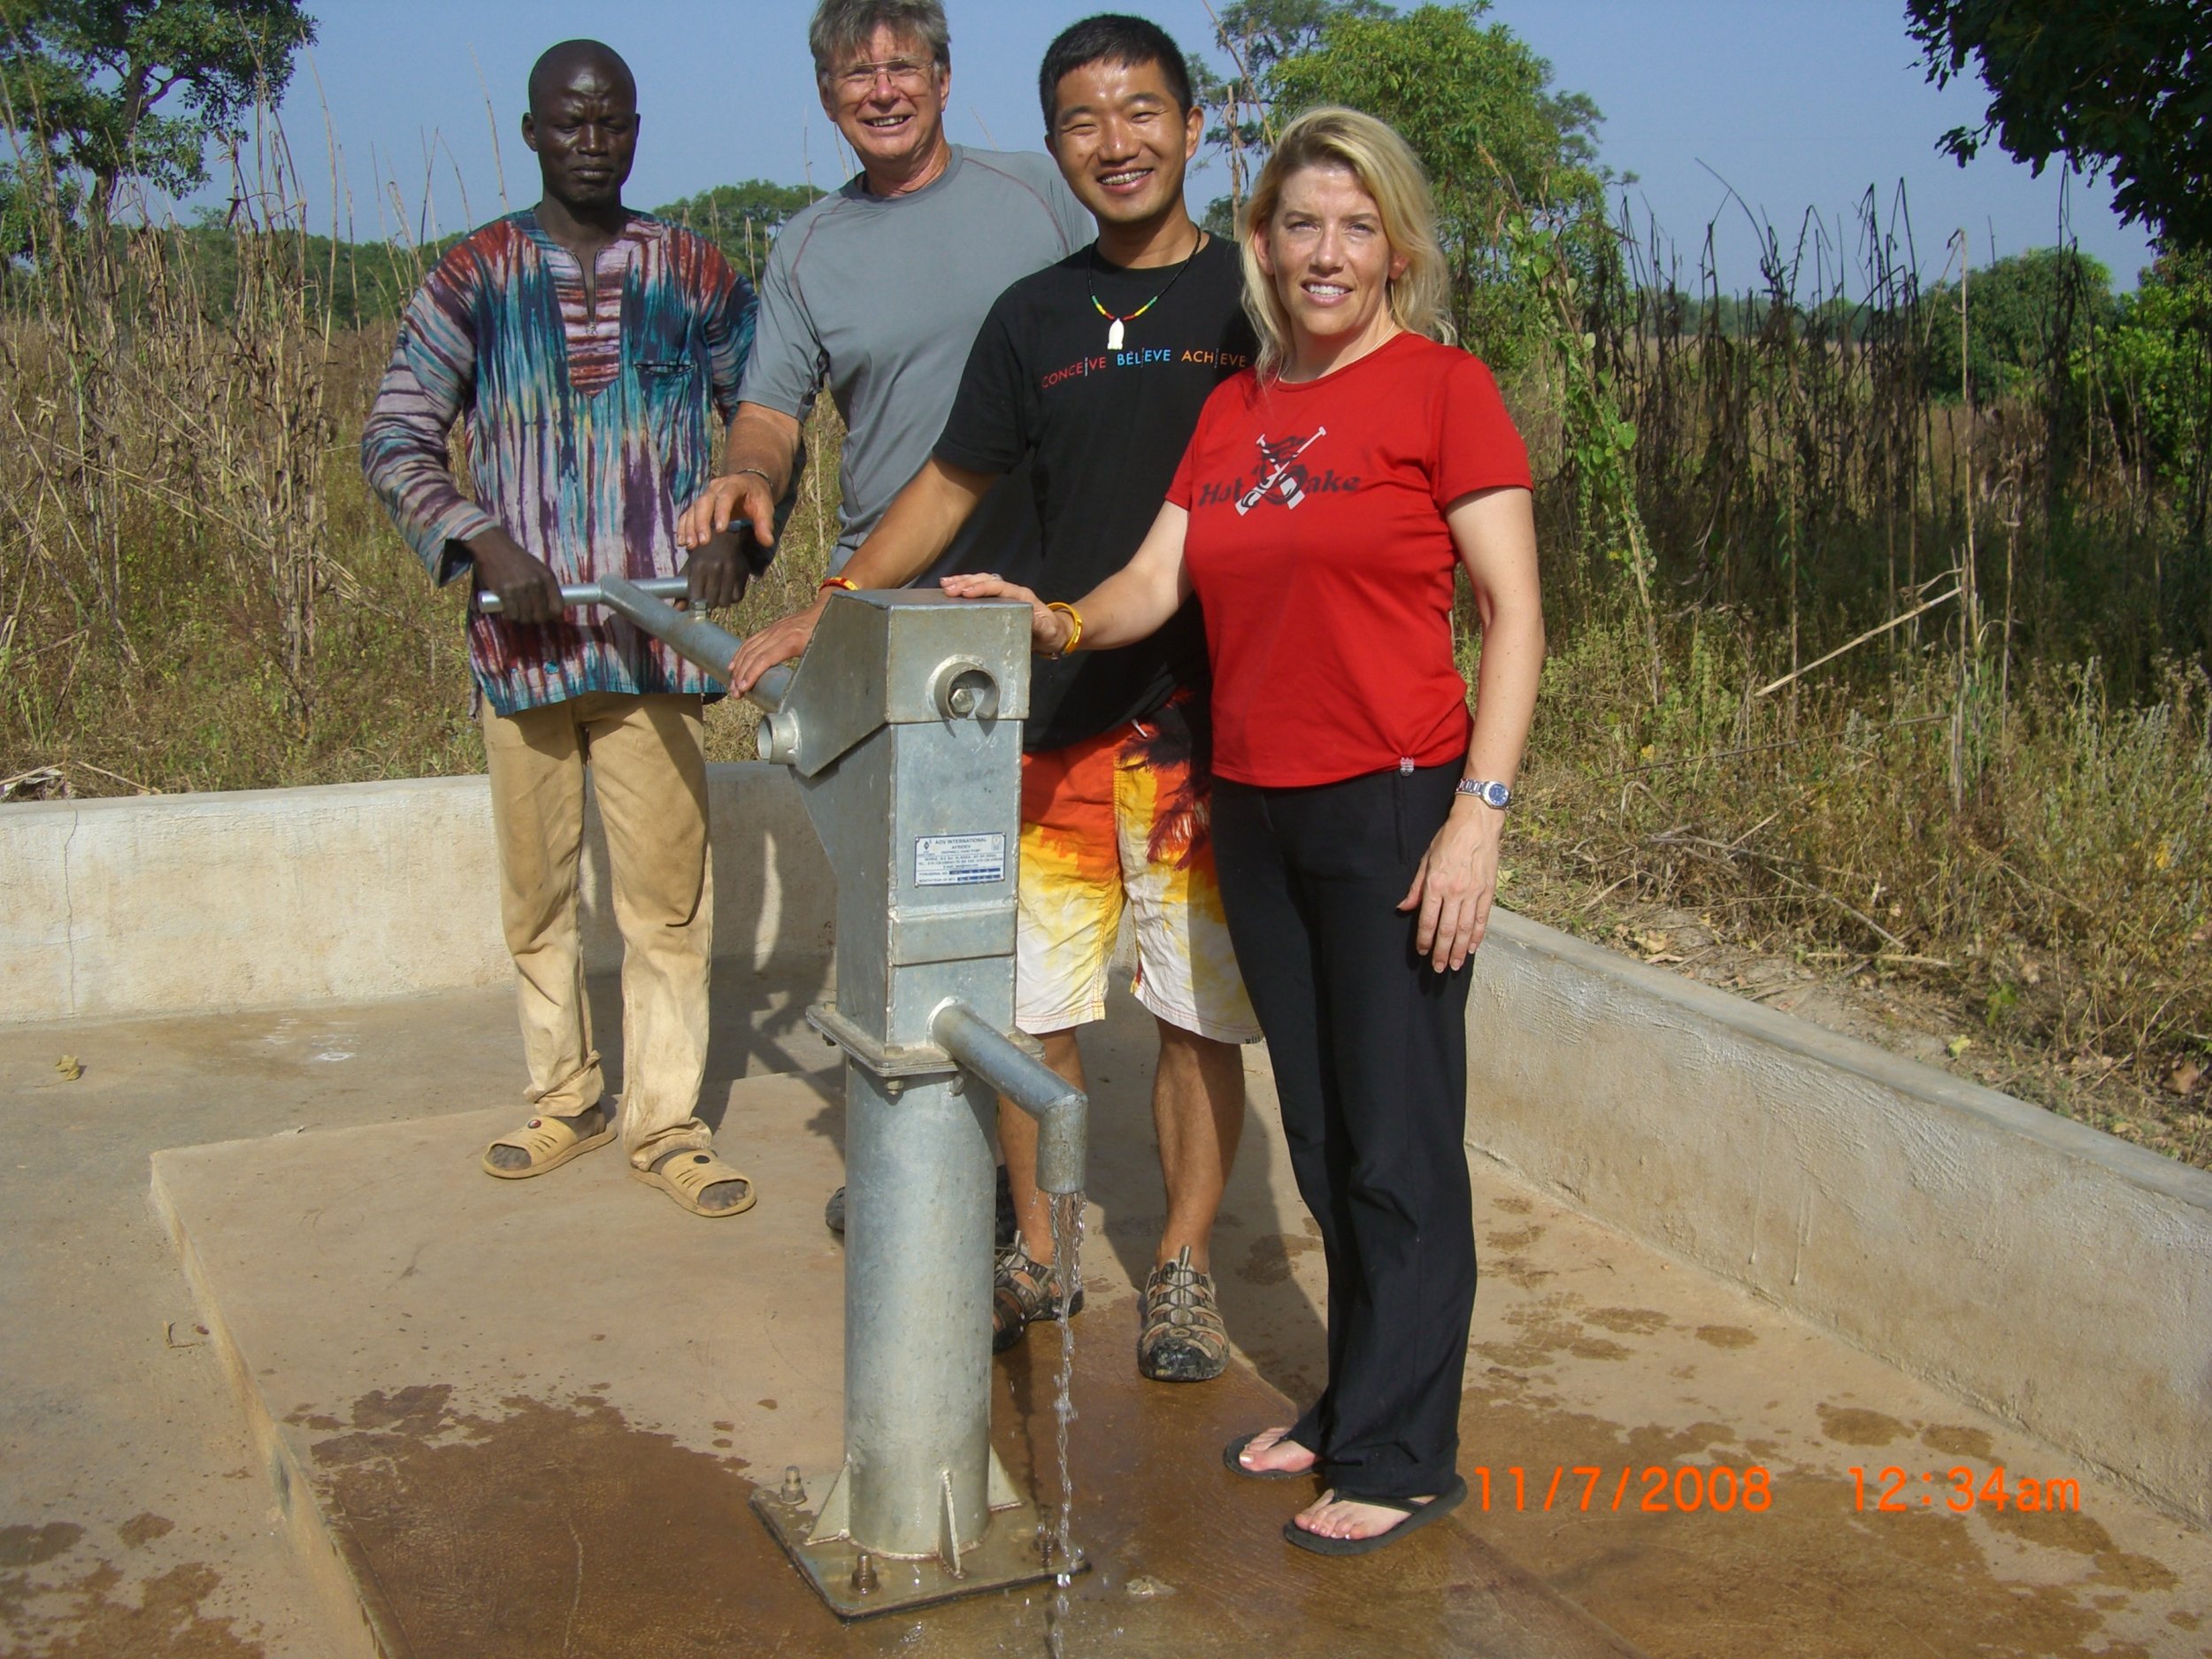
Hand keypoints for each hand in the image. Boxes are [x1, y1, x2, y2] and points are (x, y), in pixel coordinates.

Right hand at [468, 529, 562, 626]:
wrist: (493, 546)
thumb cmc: (516, 559)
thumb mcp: (537, 568)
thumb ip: (545, 586)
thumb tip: (555, 612)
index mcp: (547, 577)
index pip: (558, 606)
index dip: (553, 615)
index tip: (546, 615)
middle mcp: (536, 584)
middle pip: (541, 615)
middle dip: (535, 618)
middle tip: (528, 614)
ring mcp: (521, 588)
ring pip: (526, 617)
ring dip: (522, 618)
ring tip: (517, 612)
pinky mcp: (505, 592)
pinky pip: (513, 614)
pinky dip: (510, 616)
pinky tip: (508, 611)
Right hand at [679, 470, 776, 552]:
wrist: (748, 483)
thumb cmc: (757, 497)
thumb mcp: (765, 507)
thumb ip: (765, 524)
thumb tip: (767, 542)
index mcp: (735, 484)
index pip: (726, 496)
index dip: (722, 511)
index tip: (721, 530)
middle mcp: (716, 487)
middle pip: (705, 502)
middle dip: (702, 522)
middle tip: (703, 542)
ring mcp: (706, 495)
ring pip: (694, 508)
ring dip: (690, 527)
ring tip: (690, 545)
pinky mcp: (699, 504)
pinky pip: (688, 514)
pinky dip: (684, 527)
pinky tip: (682, 541)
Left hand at [683, 531, 748, 610]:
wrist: (723, 538)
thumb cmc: (702, 555)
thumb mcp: (690, 568)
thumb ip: (681, 589)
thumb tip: (677, 609)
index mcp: (699, 567)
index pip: (697, 597)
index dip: (696, 603)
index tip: (697, 603)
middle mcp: (715, 568)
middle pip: (712, 601)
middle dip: (709, 603)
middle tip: (708, 599)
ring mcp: (730, 571)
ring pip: (725, 601)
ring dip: (721, 601)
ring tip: (718, 595)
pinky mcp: (742, 573)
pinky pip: (738, 597)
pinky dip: (732, 598)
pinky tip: (728, 591)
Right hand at [729, 598, 824, 694]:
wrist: (826, 610)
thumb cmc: (825, 633)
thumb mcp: (820, 651)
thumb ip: (811, 668)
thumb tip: (804, 689)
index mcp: (791, 641)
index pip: (764, 659)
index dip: (751, 674)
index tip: (743, 688)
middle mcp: (778, 634)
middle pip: (752, 655)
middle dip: (740, 675)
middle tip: (735, 693)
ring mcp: (772, 630)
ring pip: (748, 648)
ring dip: (737, 667)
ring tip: (732, 684)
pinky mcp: (770, 629)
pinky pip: (751, 641)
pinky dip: (739, 654)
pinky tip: (733, 665)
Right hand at [938, 572, 1070, 655]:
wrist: (1056, 632)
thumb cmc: (1051, 632)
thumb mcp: (1047, 631)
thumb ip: (1038, 625)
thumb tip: (1026, 618)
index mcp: (1022, 596)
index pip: (999, 587)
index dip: (981, 588)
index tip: (965, 593)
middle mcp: (1012, 591)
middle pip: (987, 580)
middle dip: (966, 582)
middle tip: (948, 588)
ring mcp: (1005, 594)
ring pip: (982, 581)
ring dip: (963, 581)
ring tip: (945, 583)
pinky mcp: (999, 600)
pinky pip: (981, 589)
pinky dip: (966, 586)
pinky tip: (953, 588)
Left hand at [1398, 796, 1503, 971]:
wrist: (1476, 825)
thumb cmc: (1448, 840)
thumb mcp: (1425, 860)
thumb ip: (1416, 888)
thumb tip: (1404, 908)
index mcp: (1436, 885)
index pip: (1428, 921)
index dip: (1424, 940)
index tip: (1422, 952)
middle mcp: (1455, 892)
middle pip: (1447, 930)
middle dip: (1441, 952)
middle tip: (1437, 969)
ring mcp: (1473, 893)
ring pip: (1465, 929)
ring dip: (1458, 950)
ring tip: (1454, 965)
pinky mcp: (1488, 892)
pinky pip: (1482, 919)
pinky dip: (1477, 936)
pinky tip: (1472, 948)